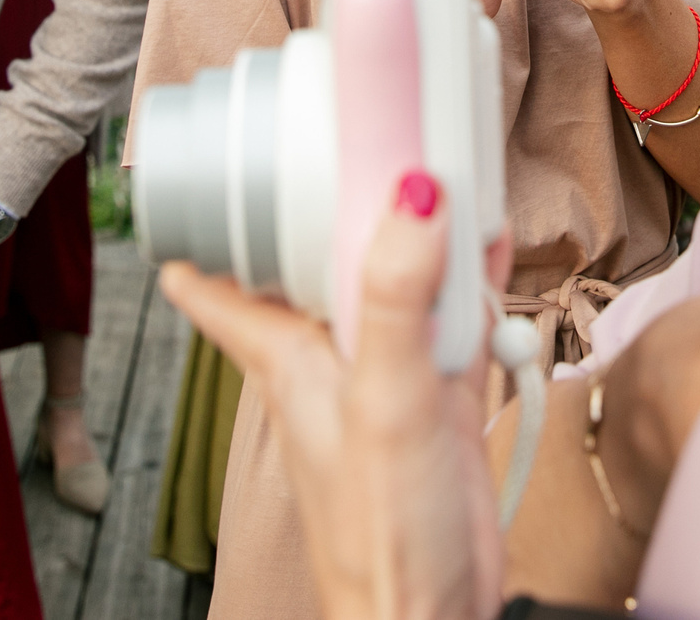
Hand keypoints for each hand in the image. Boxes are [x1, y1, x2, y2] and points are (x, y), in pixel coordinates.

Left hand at [162, 174, 502, 619]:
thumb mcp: (384, 401)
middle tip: (356, 128)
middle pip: (315, 261)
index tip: (220, 157)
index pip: (217, 280)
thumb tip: (411, 197)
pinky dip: (473, 278)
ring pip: (391, 280)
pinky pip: (454, 319)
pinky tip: (490, 242)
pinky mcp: (440, 400)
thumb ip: (395, 299)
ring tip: (434, 159)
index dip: (209, 221)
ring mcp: (387, 376)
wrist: (433, 613)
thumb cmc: (377, 534)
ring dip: (413, 230)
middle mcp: (330, 358)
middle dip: (334, 201)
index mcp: (289, 355)